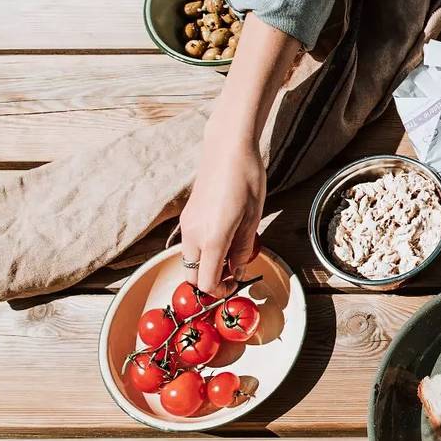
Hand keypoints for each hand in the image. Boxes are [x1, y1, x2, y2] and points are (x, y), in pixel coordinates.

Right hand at [179, 132, 265, 295]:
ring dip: (206, 265)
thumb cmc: (247, 180)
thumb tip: (237, 270)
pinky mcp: (187, 217)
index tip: (235, 284)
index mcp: (212, 238)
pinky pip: (189, 245)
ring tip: (231, 252)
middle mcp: (193, 235)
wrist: (228, 150)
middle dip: (210, 281)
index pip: (206, 282)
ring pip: (189, 261)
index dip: (221, 290)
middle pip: (192, 276)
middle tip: (233, 271)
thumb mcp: (253, 218)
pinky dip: (202, 251)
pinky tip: (222, 238)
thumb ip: (243, 249)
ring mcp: (186, 225)